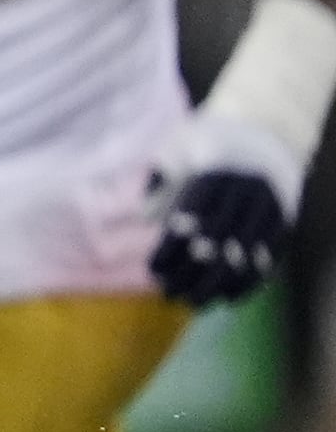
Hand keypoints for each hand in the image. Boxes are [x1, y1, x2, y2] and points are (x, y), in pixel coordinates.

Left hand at [148, 112, 301, 305]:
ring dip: (219, 283)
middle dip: (193, 271)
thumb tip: (145, 212)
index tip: (153, 269)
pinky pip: (271, 255)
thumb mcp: (181, 146)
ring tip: (194, 303)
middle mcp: (247, 189)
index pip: (193, 216)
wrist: (268, 129)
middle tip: (168, 294)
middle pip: (220, 239)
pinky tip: (228, 298)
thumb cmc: (209, 142)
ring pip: (247, 252)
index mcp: (217, 171)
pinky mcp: (286, 219)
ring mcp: (270, 206)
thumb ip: (161, 176)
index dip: (173, 246)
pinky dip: (250, 280)